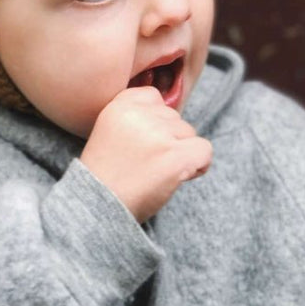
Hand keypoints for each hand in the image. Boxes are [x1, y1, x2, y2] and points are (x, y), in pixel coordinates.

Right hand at [80, 86, 211, 221]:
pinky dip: (198, 165)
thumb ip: (136, 117)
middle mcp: (139, 115)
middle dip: (168, 140)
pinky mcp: (176, 156)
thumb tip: (172, 112)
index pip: (154, 97)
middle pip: (174, 117)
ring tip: (155, 173)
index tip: (142, 144)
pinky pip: (205, 151)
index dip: (154, 121)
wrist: (99, 208)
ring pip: (189, 134)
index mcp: (120, 105)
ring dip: (180, 153)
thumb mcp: (109, 131)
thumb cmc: (105, 176)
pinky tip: (179, 177)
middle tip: (145, 164)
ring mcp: (159, 135)